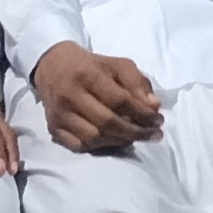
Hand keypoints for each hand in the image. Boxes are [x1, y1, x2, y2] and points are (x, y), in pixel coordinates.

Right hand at [31, 42, 164, 153]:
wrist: (53, 66)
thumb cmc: (91, 66)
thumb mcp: (117, 65)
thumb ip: (137, 82)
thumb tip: (154, 107)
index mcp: (88, 74)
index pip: (119, 101)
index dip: (142, 114)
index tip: (159, 120)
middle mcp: (71, 95)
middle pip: (108, 122)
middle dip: (135, 132)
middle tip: (153, 135)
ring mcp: (60, 114)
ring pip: (94, 138)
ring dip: (120, 141)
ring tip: (135, 137)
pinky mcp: (53, 128)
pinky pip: (80, 146)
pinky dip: (100, 147)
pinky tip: (113, 141)